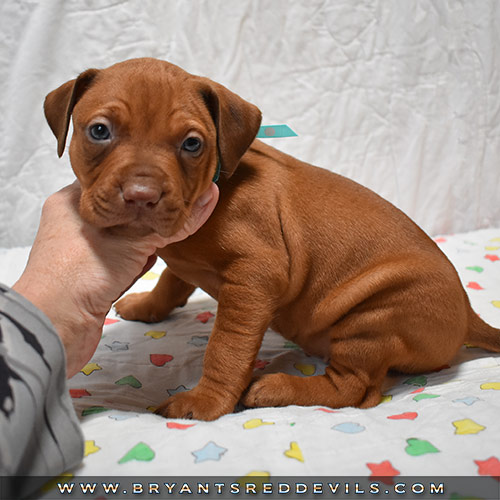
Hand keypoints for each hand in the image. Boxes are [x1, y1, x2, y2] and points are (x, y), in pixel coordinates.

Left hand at [13, 181, 217, 376]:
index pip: (116, 182)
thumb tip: (208, 198)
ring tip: (149, 253)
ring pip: (126, 239)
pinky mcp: (92, 275)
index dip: (144, 185)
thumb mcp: (133, 239)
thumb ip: (173, 222)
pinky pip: (122, 261)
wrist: (56, 326)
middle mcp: (76, 224)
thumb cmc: (80, 273)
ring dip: (143, 247)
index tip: (170, 187)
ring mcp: (84, 252)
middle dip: (148, 220)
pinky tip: (138, 271)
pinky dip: (135, 265)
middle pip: (125, 213)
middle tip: (169, 219)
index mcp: (73, 202)